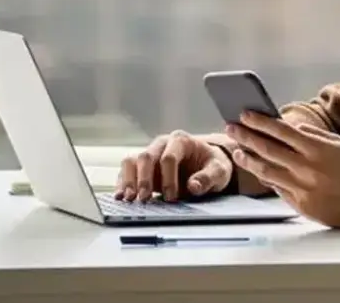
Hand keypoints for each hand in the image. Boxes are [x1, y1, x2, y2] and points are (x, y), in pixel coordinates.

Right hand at [115, 130, 233, 201]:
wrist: (207, 166)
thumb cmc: (213, 165)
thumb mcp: (219, 171)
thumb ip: (208, 178)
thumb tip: (193, 186)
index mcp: (181, 141)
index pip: (169, 157)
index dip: (169, 178)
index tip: (172, 197)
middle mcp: (162, 144)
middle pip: (146, 157)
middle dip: (144, 179)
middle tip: (145, 199)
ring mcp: (150, 155)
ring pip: (131, 161)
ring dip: (128, 180)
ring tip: (129, 198)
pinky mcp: (142, 168)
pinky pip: (126, 171)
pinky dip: (122, 183)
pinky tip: (121, 197)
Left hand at [226, 111, 339, 229]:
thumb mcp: (339, 145)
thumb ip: (313, 135)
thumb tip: (290, 127)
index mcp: (318, 149)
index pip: (282, 131)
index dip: (260, 122)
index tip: (245, 114)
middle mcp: (308, 168)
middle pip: (268, 149)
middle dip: (247, 136)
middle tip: (231, 128)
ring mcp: (304, 189)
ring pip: (267, 171)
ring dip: (249, 160)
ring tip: (238, 151)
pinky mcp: (303, 206)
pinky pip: (278, 189)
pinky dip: (266, 178)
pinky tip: (258, 170)